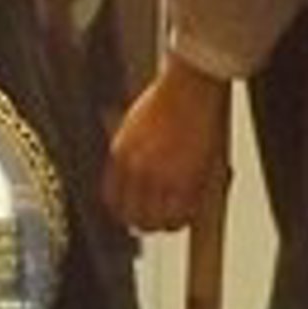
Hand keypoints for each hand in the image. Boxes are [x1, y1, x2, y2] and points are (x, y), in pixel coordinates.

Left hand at [103, 58, 228, 233]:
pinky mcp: (186, 180)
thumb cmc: (170, 97)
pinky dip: (188, 217)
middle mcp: (136, 169)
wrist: (191, 84)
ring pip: (158, 221)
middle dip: (147, 224)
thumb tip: (132, 179)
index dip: (126, 213)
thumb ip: (130, 154)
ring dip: (169, 224)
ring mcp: (160, 176)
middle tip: (160, 221)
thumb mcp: (134, 126)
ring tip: (179, 217)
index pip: (113, 201)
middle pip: (134, 218)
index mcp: (120, 156)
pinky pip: (182, 215)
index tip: (135, 215)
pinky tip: (193, 210)